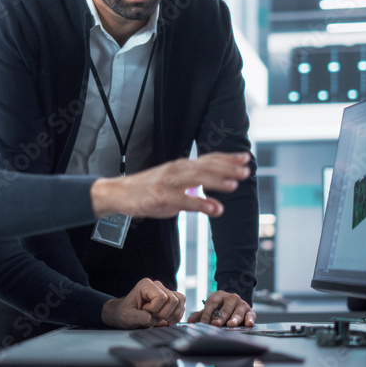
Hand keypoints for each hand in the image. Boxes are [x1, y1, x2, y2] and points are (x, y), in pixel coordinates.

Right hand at [90, 152, 250, 219]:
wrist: (120, 193)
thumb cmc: (147, 189)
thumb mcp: (172, 185)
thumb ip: (193, 188)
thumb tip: (214, 197)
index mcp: (180, 166)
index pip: (208, 159)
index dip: (227, 158)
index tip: (245, 158)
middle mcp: (176, 171)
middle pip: (206, 166)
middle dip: (227, 168)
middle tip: (246, 170)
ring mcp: (169, 183)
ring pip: (196, 179)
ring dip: (216, 181)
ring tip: (234, 185)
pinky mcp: (162, 197)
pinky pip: (184, 200)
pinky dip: (201, 203)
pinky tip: (215, 208)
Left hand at [101, 279, 185, 328]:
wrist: (126, 314)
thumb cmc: (125, 313)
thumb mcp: (127, 316)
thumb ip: (140, 317)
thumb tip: (154, 318)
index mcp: (146, 284)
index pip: (161, 297)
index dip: (154, 309)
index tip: (144, 311)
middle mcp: (157, 284)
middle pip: (173, 300)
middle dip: (163, 313)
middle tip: (152, 316)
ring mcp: (165, 291)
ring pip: (180, 301)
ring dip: (172, 315)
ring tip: (160, 319)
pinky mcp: (171, 298)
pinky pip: (182, 305)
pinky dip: (177, 316)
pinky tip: (167, 320)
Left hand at [187, 290, 255, 326]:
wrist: (236, 304)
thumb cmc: (220, 308)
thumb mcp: (210, 310)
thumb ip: (200, 315)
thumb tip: (190, 321)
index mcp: (219, 296)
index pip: (212, 304)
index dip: (207, 314)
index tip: (203, 323)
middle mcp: (231, 298)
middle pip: (225, 308)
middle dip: (220, 317)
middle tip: (215, 324)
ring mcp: (242, 304)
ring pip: (237, 312)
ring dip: (234, 319)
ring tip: (230, 325)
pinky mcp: (250, 311)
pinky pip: (250, 315)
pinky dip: (249, 320)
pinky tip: (248, 324)